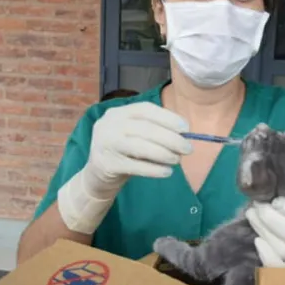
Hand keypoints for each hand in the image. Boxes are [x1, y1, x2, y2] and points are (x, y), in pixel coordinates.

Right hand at [58, 102, 191, 233]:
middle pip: (145, 129)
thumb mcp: (133, 134)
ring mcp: (105, 144)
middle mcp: (109, 125)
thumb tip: (184, 134)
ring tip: (178, 160)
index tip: (186, 128)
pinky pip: (136, 167)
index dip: (167, 117)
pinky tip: (167, 172)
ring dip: (164, 154)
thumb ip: (153, 130)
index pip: (145, 109)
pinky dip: (154, 169)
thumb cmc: (123, 151)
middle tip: (188, 148)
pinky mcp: (107, 165)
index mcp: (117, 113)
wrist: (96, 175)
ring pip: (140, 147)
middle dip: (171, 138)